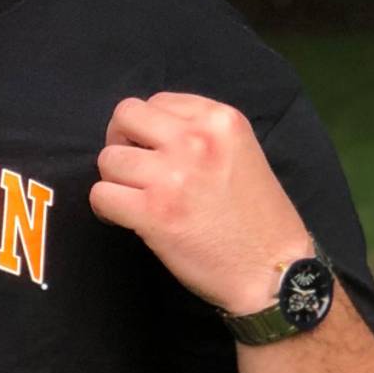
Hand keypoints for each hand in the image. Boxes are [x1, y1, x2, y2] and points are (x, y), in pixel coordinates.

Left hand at [90, 92, 311, 312]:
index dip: (147, 128)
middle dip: (122, 141)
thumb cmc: (259, 218)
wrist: (273, 271)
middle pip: (124, 117)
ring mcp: (172, 175)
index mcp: (220, 120)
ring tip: (134, 199)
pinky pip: (100, 195)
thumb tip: (146, 134)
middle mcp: (195, 139)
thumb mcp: (241, 151)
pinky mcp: (153, 212)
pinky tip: (124, 219)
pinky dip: (105, 208)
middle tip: (133, 169)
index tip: (154, 152)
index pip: (157, 101)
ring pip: (108, 158)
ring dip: (115, 180)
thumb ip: (200, 133)